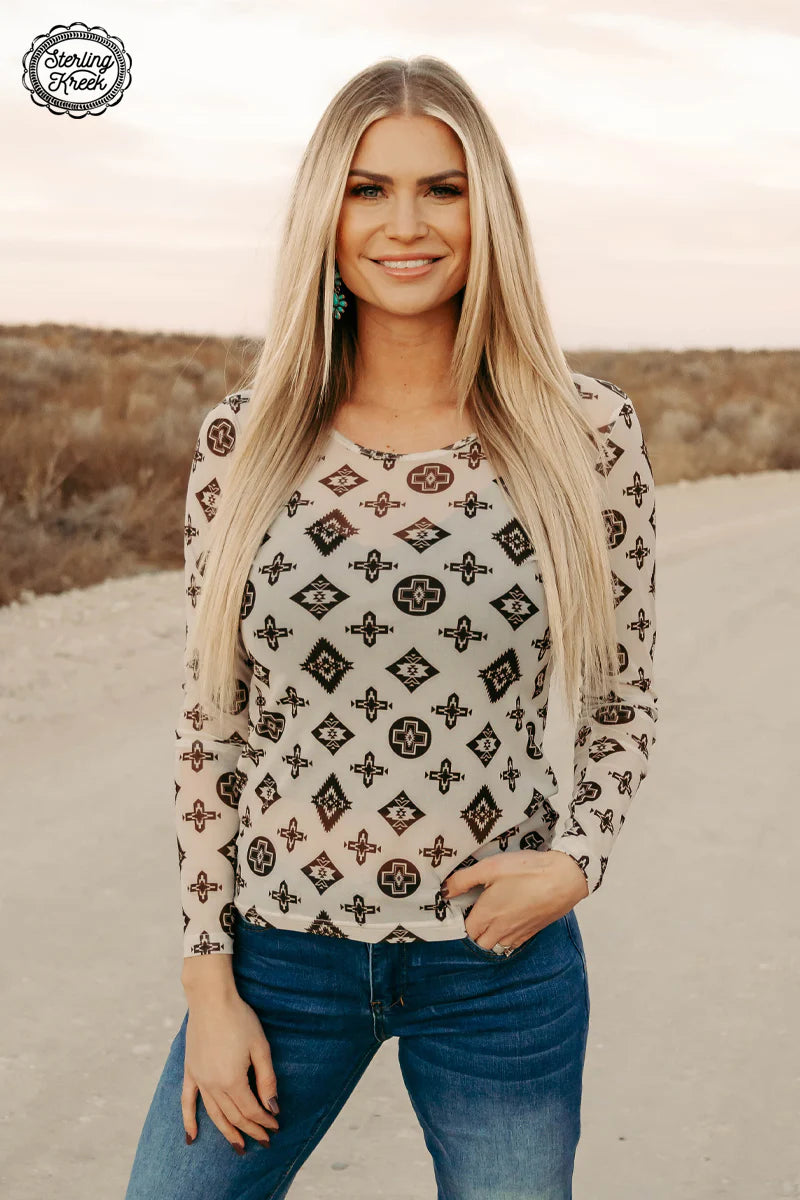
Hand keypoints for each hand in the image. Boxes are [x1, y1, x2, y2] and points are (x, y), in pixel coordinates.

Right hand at [182, 990, 280, 1153]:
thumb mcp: (260, 1047)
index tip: (276, 1127)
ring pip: (214, 1115)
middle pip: (234, 1116)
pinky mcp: (190, 1071)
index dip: (265, 1121)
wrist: (211, 999)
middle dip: (251, 1130)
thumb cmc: (239, 1019)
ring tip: (238, 1146)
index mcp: (233, 1080)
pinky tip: (191, 1138)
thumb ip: (267, 1079)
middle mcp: (214, 1085)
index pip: (252, 1110)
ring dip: (227, 1132)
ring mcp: (199, 1080)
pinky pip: (187, 1102)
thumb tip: (272, 1107)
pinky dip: (189, 1121)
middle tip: (264, 1141)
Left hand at [442, 848, 588, 951]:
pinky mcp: (532, 932)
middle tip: (475, 914)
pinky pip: (513, 944)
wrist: (564, 879)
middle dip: (474, 933)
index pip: (466, 930)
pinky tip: (509, 922)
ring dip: (490, 937)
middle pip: (480, 943)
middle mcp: (501, 929)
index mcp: (487, 914)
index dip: (462, 920)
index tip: (462, 908)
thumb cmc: (526, 871)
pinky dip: (506, 938)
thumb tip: (444, 891)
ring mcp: (518, 933)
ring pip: (497, 946)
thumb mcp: (490, 867)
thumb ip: (463, 880)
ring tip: (491, 919)